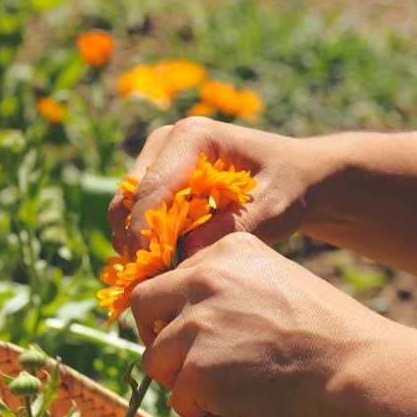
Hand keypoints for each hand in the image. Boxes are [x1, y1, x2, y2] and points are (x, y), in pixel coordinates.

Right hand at [108, 117, 316, 255]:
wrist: (293, 175)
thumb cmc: (286, 187)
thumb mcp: (271, 209)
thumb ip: (231, 228)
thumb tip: (186, 253)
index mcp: (193, 137)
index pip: (152, 188)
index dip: (145, 233)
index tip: (154, 272)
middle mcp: (167, 140)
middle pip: (129, 196)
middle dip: (137, 240)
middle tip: (157, 279)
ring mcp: (157, 158)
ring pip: (124, 206)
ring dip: (136, 242)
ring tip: (163, 274)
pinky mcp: (155, 178)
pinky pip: (132, 213)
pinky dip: (142, 240)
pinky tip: (167, 263)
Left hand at [130, 232, 384, 416]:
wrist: (356, 367)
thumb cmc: (326, 334)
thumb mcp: (274, 282)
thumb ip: (226, 289)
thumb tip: (181, 317)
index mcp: (225, 251)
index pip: (167, 277)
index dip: (174, 312)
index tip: (195, 334)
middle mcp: (204, 278)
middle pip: (142, 308)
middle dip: (159, 338)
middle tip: (189, 363)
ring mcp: (197, 324)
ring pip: (155, 360)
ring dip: (184, 381)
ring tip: (228, 389)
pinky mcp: (197, 370)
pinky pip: (178, 400)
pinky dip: (204, 412)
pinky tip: (239, 406)